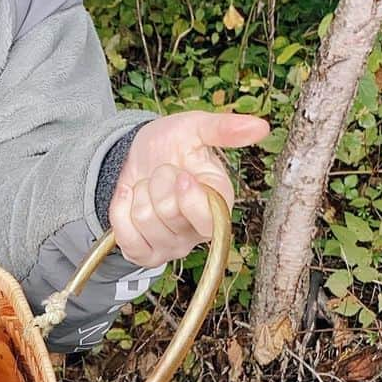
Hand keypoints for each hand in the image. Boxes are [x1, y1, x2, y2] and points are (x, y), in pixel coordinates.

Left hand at [109, 111, 269, 267]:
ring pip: (144, 220)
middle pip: (168, 212)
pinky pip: (125, 240)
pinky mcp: (147, 254)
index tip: (181, 174)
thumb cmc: (173, 144)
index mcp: (219, 202)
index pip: (208, 218)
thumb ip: (224, 128)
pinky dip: (120, 210)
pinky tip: (130, 198)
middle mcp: (199, 231)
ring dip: (138, 194)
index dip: (188, 197)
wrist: (139, 155)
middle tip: (163, 171)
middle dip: (157, 182)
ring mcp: (173, 246)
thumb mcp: (195, 127)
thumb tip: (261, 127)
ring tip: (149, 185)